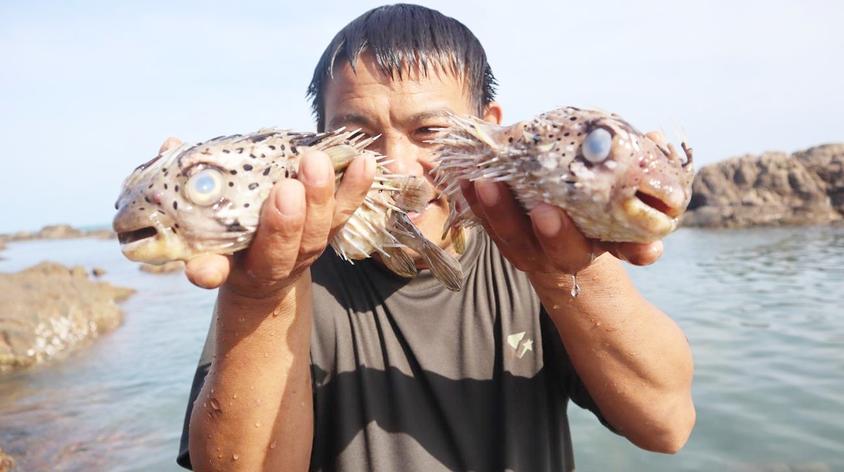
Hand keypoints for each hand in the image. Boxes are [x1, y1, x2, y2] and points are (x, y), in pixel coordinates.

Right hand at [157, 137, 375, 298]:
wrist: (265, 274)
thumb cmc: (227, 241)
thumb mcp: (198, 225)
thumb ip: (184, 189)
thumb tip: (166, 146)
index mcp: (233, 268)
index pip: (219, 272)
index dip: (211, 270)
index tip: (205, 265)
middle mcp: (274, 264)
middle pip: (285, 246)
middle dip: (288, 220)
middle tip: (289, 186)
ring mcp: (306, 249)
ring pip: (320, 228)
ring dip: (324, 196)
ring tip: (324, 162)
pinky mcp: (328, 231)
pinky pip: (345, 212)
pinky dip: (356, 189)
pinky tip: (365, 163)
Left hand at [460, 180, 662, 275]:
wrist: (567, 255)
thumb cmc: (601, 223)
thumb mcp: (627, 211)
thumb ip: (642, 172)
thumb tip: (658, 139)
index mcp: (587, 252)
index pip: (585, 250)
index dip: (574, 238)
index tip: (564, 218)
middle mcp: (552, 257)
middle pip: (542, 247)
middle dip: (543, 230)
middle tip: (541, 209)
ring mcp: (524, 249)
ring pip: (508, 237)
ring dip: (496, 211)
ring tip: (484, 182)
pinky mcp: (503, 237)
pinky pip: (486, 223)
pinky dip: (475, 202)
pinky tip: (465, 178)